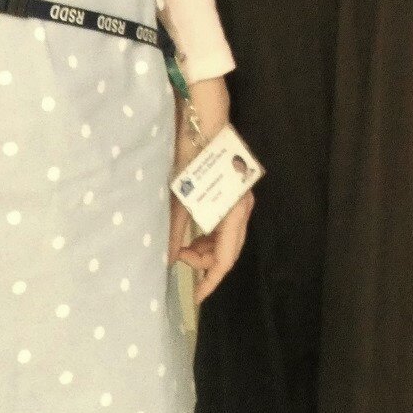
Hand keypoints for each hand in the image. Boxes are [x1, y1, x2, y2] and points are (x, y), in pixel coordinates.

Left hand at [168, 75, 253, 302]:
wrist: (203, 113)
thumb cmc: (189, 151)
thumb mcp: (178, 193)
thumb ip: (176, 228)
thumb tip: (169, 259)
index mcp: (234, 209)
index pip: (226, 257)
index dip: (211, 280)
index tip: (196, 299)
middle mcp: (242, 206)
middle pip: (228, 249)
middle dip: (204, 263)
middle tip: (178, 262)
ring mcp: (239, 197)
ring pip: (226, 236)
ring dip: (204, 247)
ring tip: (181, 247)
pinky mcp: (232, 190)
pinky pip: (223, 222)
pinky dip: (207, 232)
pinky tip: (190, 231)